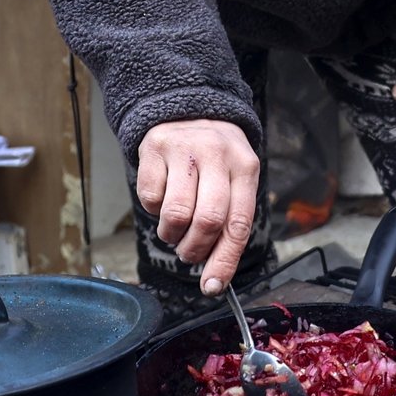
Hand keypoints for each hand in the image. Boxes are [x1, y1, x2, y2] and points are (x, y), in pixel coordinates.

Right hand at [135, 118, 259, 294]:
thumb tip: (214, 276)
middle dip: (195, 249)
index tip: (212, 287)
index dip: (224, 261)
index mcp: (245, 167)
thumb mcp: (234, 179)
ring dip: (172, 234)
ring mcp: (185, 149)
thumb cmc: (215, 158)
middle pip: (208, 220)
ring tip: (174, 228)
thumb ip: (229, 222)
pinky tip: (163, 197)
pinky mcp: (155, 149)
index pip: (238, 223)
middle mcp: (217, 155)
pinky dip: (153, 210)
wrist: (188, 109)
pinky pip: (150, 199)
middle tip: (188, 252)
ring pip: (176, 214)